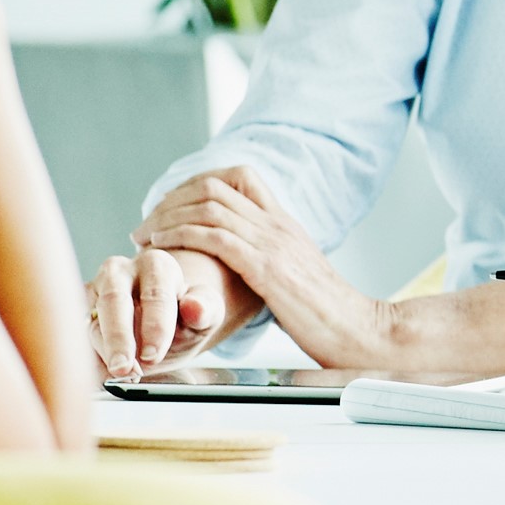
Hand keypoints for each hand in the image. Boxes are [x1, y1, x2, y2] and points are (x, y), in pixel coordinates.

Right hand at [86, 245, 238, 376]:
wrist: (164, 324)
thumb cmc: (185, 315)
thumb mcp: (207, 312)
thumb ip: (205, 309)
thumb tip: (195, 307)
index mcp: (156, 265)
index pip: (155, 295)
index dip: (154, 327)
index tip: (153, 355)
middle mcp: (120, 272)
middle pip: (114, 302)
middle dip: (118, 338)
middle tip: (124, 368)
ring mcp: (95, 292)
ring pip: (92, 323)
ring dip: (105, 353)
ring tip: (123, 374)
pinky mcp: (79, 315)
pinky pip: (78, 339)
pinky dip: (89, 360)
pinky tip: (101, 375)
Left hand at [122, 164, 364, 363]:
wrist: (359, 330)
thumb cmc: (327, 315)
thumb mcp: (297, 276)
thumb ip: (273, 262)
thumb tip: (246, 268)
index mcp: (285, 223)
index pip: (240, 175)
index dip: (198, 184)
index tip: (172, 207)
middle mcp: (278, 224)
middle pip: (214, 186)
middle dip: (171, 200)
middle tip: (147, 224)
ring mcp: (273, 243)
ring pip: (209, 207)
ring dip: (167, 217)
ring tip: (145, 236)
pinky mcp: (267, 268)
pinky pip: (215, 237)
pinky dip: (180, 236)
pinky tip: (162, 248)